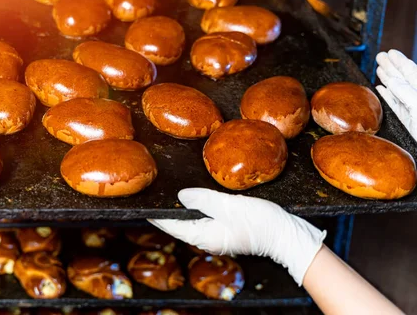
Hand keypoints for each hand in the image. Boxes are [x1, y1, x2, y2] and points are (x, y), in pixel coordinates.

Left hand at [149, 188, 325, 285]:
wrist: (288, 235)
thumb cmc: (260, 222)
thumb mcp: (229, 206)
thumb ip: (203, 199)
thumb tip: (181, 196)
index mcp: (204, 235)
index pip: (172, 225)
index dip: (157, 215)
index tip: (144, 205)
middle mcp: (208, 239)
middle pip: (181, 224)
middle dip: (169, 211)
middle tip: (157, 194)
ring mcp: (218, 236)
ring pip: (194, 221)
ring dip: (183, 209)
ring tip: (173, 194)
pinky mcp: (228, 231)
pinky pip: (206, 219)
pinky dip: (199, 209)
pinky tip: (199, 197)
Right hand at [376, 49, 416, 139]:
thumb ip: (407, 93)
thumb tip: (391, 80)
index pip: (412, 72)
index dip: (400, 62)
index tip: (390, 53)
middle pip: (404, 78)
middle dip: (392, 67)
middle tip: (380, 57)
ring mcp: (412, 109)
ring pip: (397, 90)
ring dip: (388, 79)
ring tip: (379, 70)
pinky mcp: (405, 121)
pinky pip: (393, 104)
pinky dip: (385, 96)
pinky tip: (380, 90)